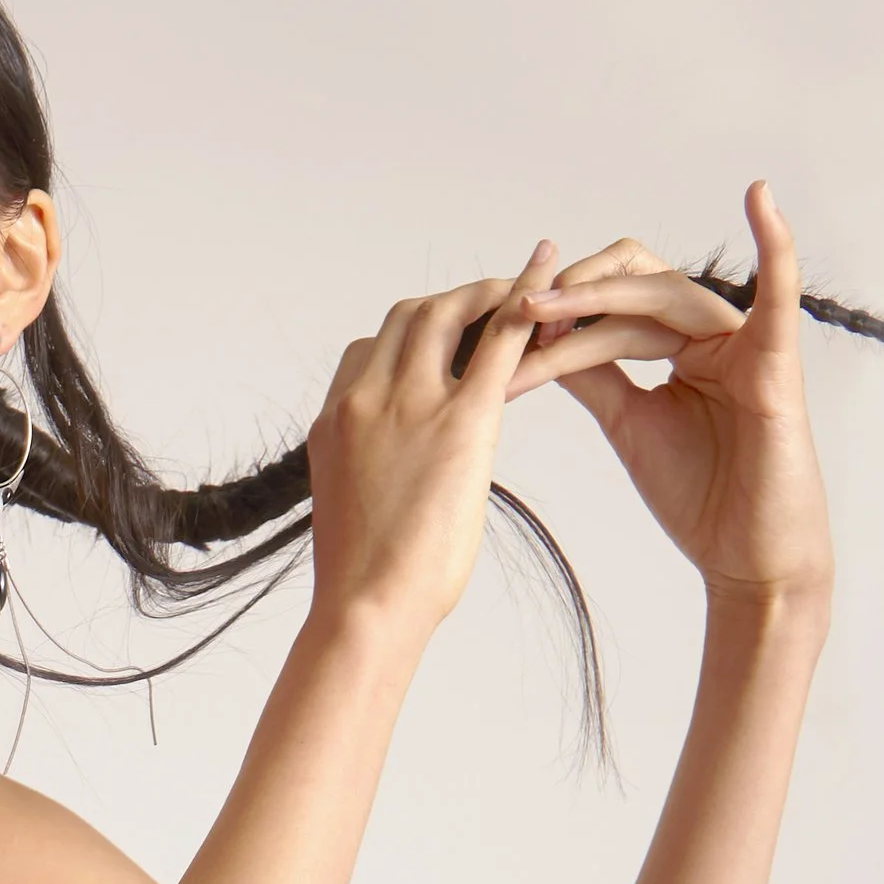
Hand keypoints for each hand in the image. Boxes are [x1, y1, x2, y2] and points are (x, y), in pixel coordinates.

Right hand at [307, 237, 564, 634]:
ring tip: (525, 292)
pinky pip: (498, 339)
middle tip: (495, 305)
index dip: (412, 337)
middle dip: (454, 303)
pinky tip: (550, 279)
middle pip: (409, 316)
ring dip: (487, 294)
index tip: (446, 344)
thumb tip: (399, 476)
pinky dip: (525, 299)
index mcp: (333, 421)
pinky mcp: (460, 418)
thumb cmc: (364, 579)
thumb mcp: (352, 508)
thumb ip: (372, 470)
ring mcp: (408, 402)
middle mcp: (364, 398)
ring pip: (448, 312)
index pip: (368, 350)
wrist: (367, 604)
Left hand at [505, 182, 833, 603]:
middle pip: (632, 283)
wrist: (745, 558)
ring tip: (541, 309)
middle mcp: (711, 332)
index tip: (497, 334)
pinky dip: (776, 244)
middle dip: (566, 298)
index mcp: (676, 344)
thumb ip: (593, 373)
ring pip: (664, 295)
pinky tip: (759, 198)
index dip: (552, 313)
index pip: (607, 305)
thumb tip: (538, 337)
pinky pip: (780, 294)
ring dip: (597, 298)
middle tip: (513, 315)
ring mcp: (745, 342)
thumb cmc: (699, 495)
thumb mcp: (627, 421)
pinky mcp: (776, 362)